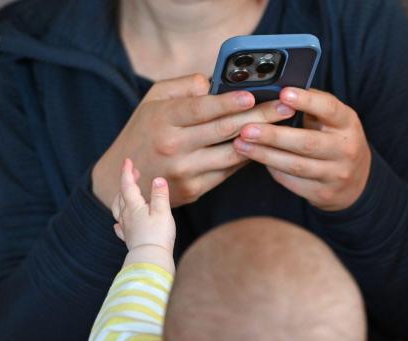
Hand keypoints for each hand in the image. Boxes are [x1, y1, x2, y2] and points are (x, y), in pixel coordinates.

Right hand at [93, 74, 295, 207]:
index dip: (228, 102)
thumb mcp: (153, 100)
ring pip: (232, 154)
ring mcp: (185, 171)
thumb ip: (184, 87)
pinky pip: (228, 171)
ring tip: (283, 127)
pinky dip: (246, 157)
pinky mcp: (194, 190)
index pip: (201, 109)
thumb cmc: (143, 132)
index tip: (253, 94)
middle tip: (286, 107)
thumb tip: (216, 83)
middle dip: (260, 117)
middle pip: (224, 130)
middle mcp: (173, 146)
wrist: (122, 180)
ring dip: (261, 140)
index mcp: (163, 119)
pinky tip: (263, 145)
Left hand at [111, 158, 175, 252]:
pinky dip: (119, 222)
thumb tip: (158, 179)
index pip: (127, 185)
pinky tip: (118, 224)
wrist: (150, 259)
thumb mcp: (162, 212)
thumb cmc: (158, 235)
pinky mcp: (129, 239)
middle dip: (126, 182)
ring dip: (120, 199)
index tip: (128, 161)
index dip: (127, 172)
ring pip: (118, 210)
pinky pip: (120, 228)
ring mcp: (126, 228)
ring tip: (124, 194)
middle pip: (122, 196)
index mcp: (134, 206)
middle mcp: (126, 216)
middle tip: (133, 173)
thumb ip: (160, 195)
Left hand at [232, 87, 370, 210]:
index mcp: (347, 123)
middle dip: (274, 135)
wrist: (356, 181)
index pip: (329, 109)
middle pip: (307, 142)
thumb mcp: (334, 119)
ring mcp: (335, 174)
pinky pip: (291, 180)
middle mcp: (345, 149)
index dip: (306, 101)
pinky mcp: (322, 193)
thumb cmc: (335, 139)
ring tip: (240, 144)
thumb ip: (311, 105)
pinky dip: (272, 168)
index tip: (283, 93)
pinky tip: (255, 158)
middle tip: (246, 128)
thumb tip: (276, 90)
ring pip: (295, 165)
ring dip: (265, 154)